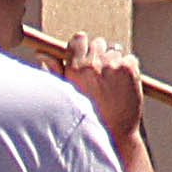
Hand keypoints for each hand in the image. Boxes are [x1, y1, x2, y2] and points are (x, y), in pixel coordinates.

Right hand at [52, 32, 148, 150]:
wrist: (115, 132)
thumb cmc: (89, 116)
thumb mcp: (66, 93)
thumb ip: (54, 70)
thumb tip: (41, 53)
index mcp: (74, 68)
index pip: (79, 39)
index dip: (83, 47)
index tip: (85, 56)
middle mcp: (93, 64)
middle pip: (98, 43)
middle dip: (99, 55)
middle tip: (100, 75)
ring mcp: (113, 65)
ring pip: (114, 51)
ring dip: (114, 62)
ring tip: (112, 83)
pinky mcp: (129, 69)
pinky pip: (130, 58)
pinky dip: (128, 68)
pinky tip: (123, 85)